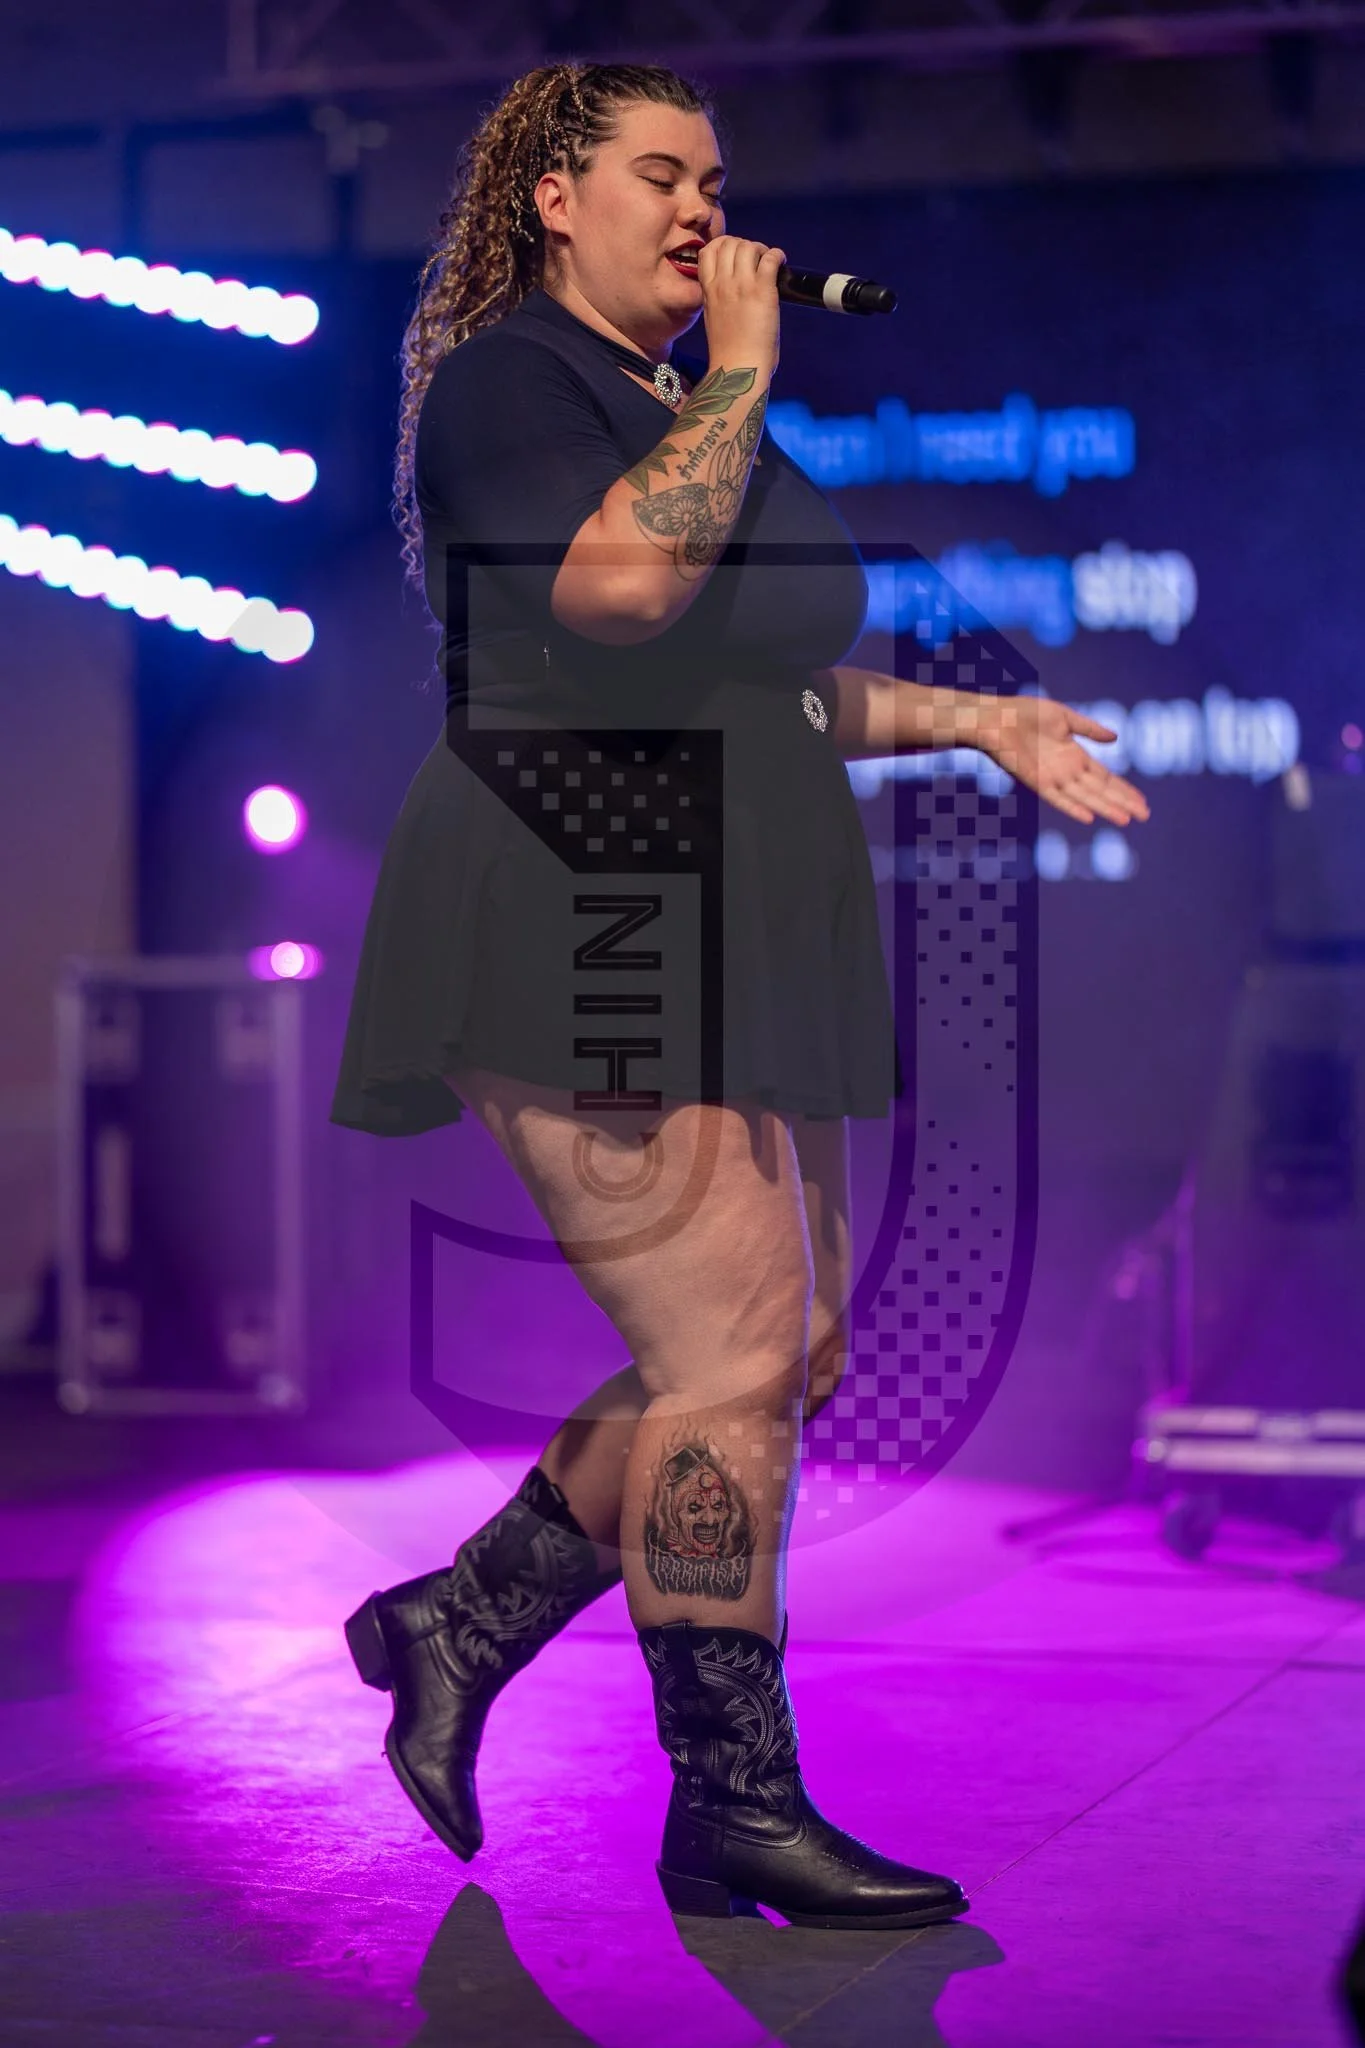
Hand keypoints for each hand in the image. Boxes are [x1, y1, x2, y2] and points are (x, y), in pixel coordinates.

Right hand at [698, 235, 784, 374]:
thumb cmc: (728, 352)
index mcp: (709, 291)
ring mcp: (742, 286)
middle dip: (745, 245)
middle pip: (730, 243)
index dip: (723, 245)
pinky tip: (781, 263)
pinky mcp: (762, 292)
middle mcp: (723, 284)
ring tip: (768, 261)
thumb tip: (731, 290)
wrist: (738, 369)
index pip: (708, 251)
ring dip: (761, 249)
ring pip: (749, 246)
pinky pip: (770, 258)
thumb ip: (718, 299)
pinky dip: (777, 255)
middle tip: (756, 258)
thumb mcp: (713, 319)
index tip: (734, 253)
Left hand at [976, 695, 1149, 826]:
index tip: (1143, 801)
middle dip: (1123, 802)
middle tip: (1145, 816)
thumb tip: (1115, 738)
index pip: (1106, 777)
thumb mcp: (1064, 717)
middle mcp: (1067, 771)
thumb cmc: (1026, 714)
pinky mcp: (1037, 782)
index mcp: (1075, 756)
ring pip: (1085, 797)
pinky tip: (1089, 817)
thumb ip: (1089, 729)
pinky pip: (1058, 799)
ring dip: (1105, 808)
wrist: (998, 718)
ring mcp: (1053, 778)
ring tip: (1126, 820)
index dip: (1124, 789)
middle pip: (1101, 791)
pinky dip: (1073, 807)